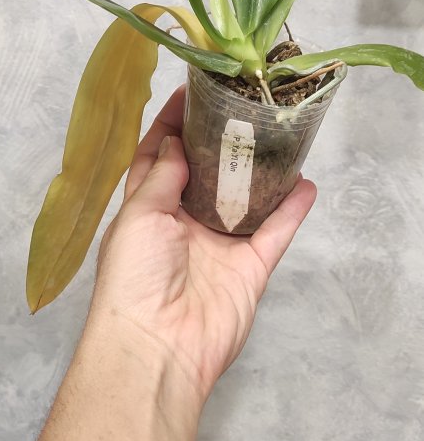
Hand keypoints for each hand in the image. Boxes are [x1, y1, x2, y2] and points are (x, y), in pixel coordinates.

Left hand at [91, 86, 315, 409]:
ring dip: (261, 171)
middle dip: (221, 140)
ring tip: (279, 135)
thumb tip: (179, 141)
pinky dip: (291, 210)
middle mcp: (183, 224)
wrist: (158, 348)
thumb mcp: (137, 217)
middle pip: (206, 173)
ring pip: (246, 199)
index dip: (172, 125)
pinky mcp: (250, 268)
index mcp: (146, 210)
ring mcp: (219, 246)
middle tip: (243, 106)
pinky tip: (305, 183)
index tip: (191, 93)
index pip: (159, 157)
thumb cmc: (134, 278)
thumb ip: (162, 177)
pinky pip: (274, 233)